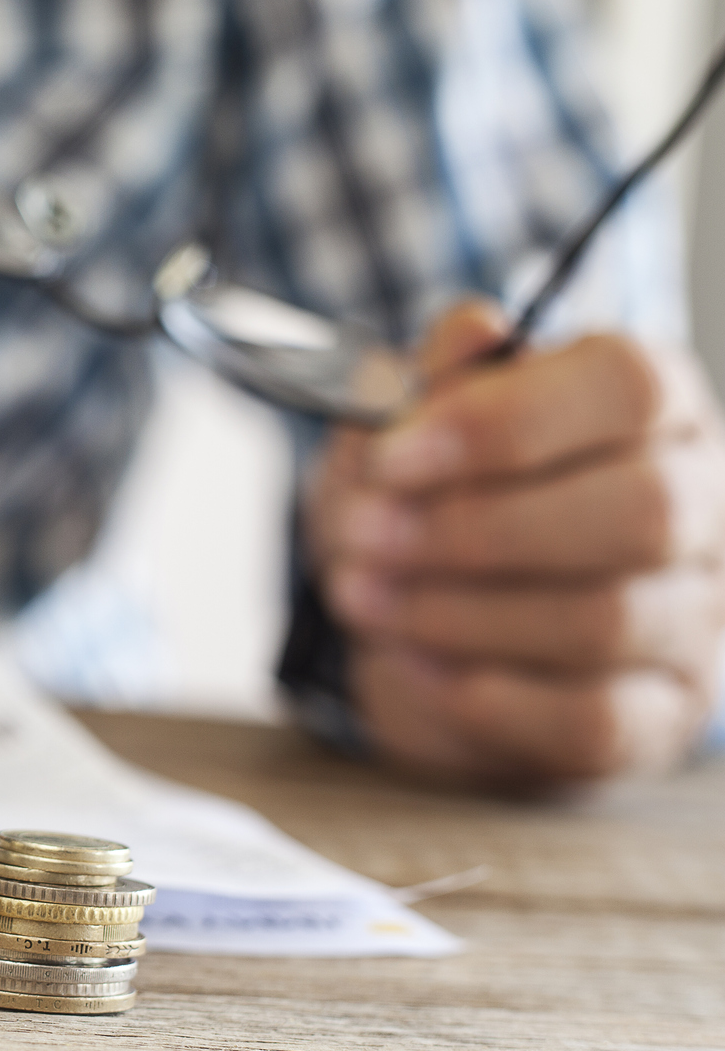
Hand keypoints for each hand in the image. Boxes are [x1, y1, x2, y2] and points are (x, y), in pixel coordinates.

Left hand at [310, 301, 724, 792]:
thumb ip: (428, 379)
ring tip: (360, 594)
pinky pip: (590, 719)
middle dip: (473, 530)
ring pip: (605, 617)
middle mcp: (705, 503)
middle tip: (362, 537)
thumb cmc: (422, 503)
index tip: (389, 456)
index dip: (502, 422)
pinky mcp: (660, 714)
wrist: (415, 620)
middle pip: (638, 510)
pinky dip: (483, 695)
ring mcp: (697, 616)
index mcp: (653, 404)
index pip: (627, 387)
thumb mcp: (398, 430)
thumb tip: (471, 332)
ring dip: (457, 612)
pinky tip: (411, 663)